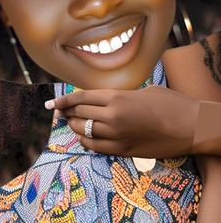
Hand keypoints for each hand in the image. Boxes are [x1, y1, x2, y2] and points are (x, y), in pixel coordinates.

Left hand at [46, 85, 199, 157]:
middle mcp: (113, 116)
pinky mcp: (126, 150)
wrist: (191, 126)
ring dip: (75, 127)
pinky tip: (84, 138)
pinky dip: (86, 142)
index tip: (52, 104)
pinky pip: (97, 147)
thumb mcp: (138, 91)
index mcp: (115, 97)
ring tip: (70, 123)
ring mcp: (118, 135)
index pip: (80, 98)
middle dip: (67, 113)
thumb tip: (98, 99)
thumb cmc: (168, 103)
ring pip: (85, 131)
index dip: (63, 101)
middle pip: (79, 114)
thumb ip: (116, 95)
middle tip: (59, 113)